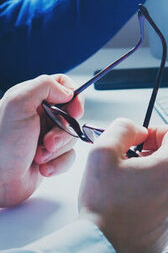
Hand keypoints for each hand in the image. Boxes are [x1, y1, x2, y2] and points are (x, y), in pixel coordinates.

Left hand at [0, 74, 83, 207]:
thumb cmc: (1, 146)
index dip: (73, 96)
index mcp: (31, 98)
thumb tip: (68, 91)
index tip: (74, 110)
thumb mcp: (18, 104)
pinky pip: (69, 156)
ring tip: (39, 156)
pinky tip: (43, 168)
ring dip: (58, 149)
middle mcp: (38, 115)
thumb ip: (44, 85)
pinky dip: (59, 163)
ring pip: (72, 135)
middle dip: (63, 130)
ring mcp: (45, 135)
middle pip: (71, 113)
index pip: (62, 84)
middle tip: (48, 141)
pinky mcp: (50, 155)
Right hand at [78, 119, 167, 252]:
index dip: (159, 130)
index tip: (143, 141)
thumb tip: (137, 130)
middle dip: (154, 154)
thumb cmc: (103, 207)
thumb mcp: (102, 152)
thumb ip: (123, 129)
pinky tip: (135, 204)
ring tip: (130, 186)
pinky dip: (158, 195)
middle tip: (130, 164)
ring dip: (155, 175)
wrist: (102, 251)